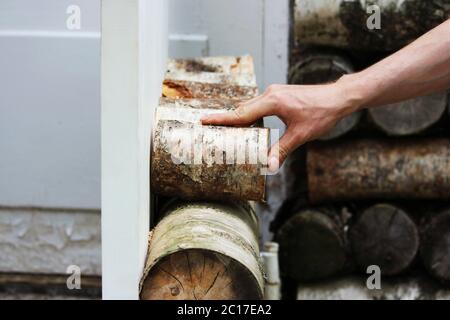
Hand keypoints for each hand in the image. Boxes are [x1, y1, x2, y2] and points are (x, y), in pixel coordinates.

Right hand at [201, 80, 360, 171]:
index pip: (240, 113)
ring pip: (249, 106)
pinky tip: (248, 125)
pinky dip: (249, 115)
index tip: (203, 120)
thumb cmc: (321, 114)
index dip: (221, 119)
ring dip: (238, 117)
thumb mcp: (300, 135)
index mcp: (272, 101)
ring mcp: (274, 92)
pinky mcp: (279, 95)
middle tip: (210, 129)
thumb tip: (269, 167)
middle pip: (242, 109)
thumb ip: (282, 150)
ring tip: (225, 130)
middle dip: (226, 119)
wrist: (337, 98)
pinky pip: (257, 105)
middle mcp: (270, 94)